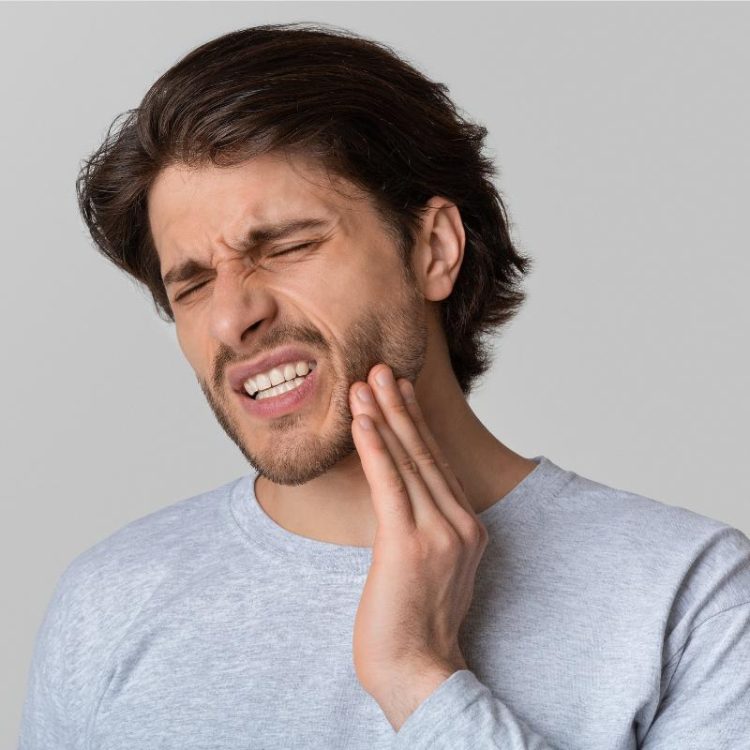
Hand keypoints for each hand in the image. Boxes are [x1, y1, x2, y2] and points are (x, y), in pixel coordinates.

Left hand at [349, 364, 488, 729]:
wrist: (418, 671)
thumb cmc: (414, 623)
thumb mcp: (429, 567)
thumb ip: (425, 528)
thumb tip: (400, 499)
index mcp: (467, 527)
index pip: (437, 463)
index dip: (416, 424)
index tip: (399, 393)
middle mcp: (460, 524)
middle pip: (426, 453)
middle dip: (401, 407)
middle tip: (382, 369)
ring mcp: (439, 533)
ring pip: (408, 461)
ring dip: (385, 416)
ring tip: (367, 382)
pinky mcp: (410, 544)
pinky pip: (390, 484)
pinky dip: (375, 446)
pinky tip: (362, 419)